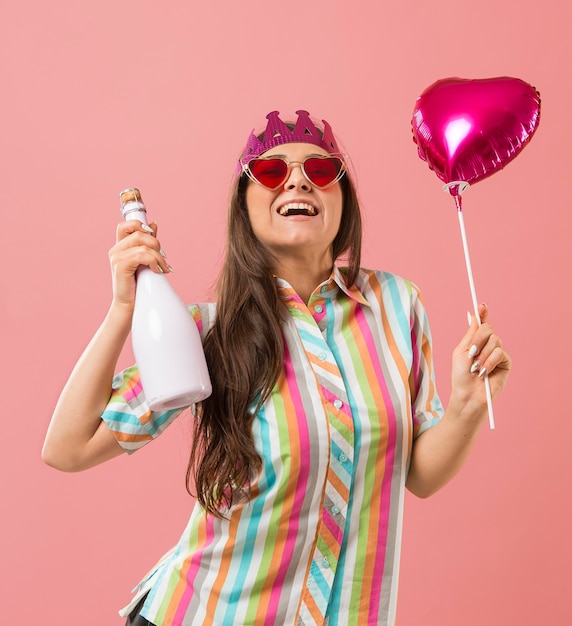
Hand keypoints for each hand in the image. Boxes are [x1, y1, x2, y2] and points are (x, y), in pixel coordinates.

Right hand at [108, 220, 170, 310]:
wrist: (130, 305)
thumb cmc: (138, 284)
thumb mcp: (144, 259)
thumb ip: (147, 242)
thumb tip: (153, 224)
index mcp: (120, 246)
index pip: (126, 225)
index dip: (140, 225)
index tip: (154, 235)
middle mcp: (115, 250)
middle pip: (138, 233)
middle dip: (156, 244)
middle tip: (163, 258)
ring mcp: (116, 258)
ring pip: (143, 245)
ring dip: (158, 256)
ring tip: (164, 267)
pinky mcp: (120, 266)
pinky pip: (142, 256)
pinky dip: (154, 262)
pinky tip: (157, 270)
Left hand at [449, 303, 511, 418]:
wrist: (468, 394)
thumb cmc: (461, 376)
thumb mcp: (462, 351)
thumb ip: (470, 334)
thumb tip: (473, 315)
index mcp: (475, 341)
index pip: (481, 324)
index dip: (483, 313)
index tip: (482, 305)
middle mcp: (488, 345)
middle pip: (488, 328)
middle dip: (478, 339)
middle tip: (470, 354)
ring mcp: (497, 353)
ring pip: (494, 340)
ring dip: (482, 355)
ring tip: (475, 368)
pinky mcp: (506, 362)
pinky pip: (500, 352)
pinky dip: (490, 362)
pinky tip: (484, 372)